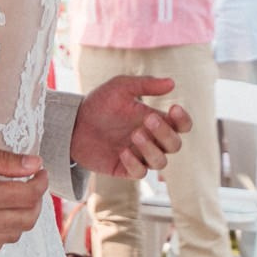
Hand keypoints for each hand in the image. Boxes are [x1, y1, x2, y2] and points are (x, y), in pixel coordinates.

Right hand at [0, 140, 49, 252]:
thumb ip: (0, 160)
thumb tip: (32, 164)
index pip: (28, 194)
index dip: (40, 181)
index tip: (38, 170)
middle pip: (27, 219)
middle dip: (36, 200)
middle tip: (30, 184)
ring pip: (14, 235)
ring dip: (22, 217)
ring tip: (14, 198)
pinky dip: (4, 231)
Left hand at [73, 75, 192, 178]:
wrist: (73, 124)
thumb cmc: (99, 103)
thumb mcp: (120, 87)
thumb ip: (145, 84)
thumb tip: (172, 82)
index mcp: (156, 120)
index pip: (182, 126)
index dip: (183, 120)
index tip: (174, 108)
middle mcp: (151, 140)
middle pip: (175, 145)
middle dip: (165, 133)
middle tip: (148, 119)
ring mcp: (139, 156)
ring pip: (161, 162)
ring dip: (152, 149)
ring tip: (135, 134)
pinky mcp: (125, 169)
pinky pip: (140, 173)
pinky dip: (134, 163)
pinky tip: (122, 151)